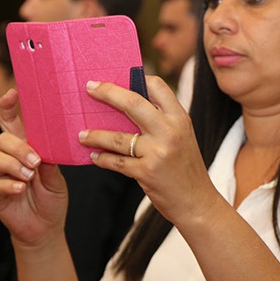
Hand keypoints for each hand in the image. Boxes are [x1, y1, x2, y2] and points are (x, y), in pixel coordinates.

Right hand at [0, 89, 67, 246]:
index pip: (10, 123)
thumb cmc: (51, 196)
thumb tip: (49, 147)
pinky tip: (22, 187)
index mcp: (24, 148)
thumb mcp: (57, 177)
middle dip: (18, 147)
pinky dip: (10, 184)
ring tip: (30, 175)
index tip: (12, 93)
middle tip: (36, 161)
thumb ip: (51, 161)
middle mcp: (9, 158)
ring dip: (14, 165)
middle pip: (2, 139)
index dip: (7, 107)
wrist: (46, 227)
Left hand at [78, 76, 221, 226]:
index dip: (136, 79)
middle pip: (133, 102)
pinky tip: (94, 156)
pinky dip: (102, 159)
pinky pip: (117, 162)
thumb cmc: (186, 168)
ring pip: (118, 137)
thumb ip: (162, 120)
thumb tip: (128, 104)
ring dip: (96, 135)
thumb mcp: (182, 137)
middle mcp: (170, 131)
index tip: (116, 79)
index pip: (157, 86)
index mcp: (180, 118)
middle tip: (89, 88)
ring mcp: (158, 152)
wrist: (197, 202)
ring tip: (82, 134)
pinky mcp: (147, 172)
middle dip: (108, 93)